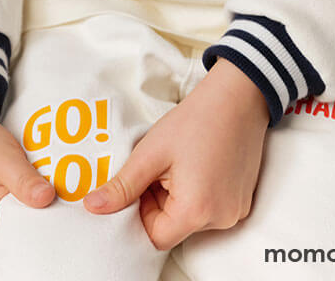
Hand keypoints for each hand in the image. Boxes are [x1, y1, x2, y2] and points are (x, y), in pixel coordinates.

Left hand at [82, 59, 268, 250]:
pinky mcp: (242, 202)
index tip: (141, 182)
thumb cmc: (195, 121)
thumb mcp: (151, 152)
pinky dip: (199, 192)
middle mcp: (221, 220)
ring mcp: (235, 212)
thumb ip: (122, 186)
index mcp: (196, 211)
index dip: (141, 212)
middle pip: (174, 228)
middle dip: (159, 202)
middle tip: (159, 167)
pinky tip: (198, 162)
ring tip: (181, 161)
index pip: (155, 237)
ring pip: (192, 218)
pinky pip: (211, 208)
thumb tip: (92, 208)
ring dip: (179, 197)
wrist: (238, 97)